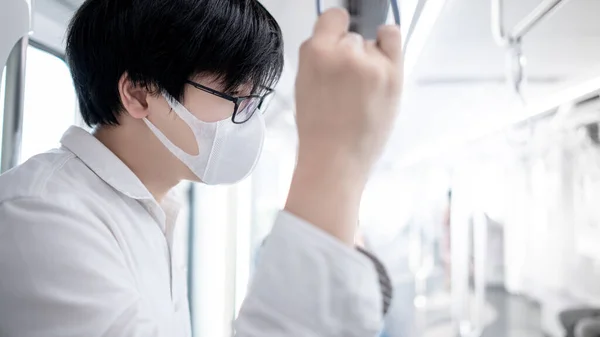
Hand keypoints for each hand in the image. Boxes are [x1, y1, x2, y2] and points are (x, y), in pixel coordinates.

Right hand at [286, 8, 402, 244]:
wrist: (336, 160)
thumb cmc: (319, 131)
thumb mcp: (303, 85)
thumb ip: (318, 57)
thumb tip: (333, 41)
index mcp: (314, 53)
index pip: (331, 18)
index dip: (333, 29)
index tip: (336, 38)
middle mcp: (343, 53)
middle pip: (351, 36)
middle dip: (348, 54)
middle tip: (346, 82)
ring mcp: (370, 63)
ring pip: (370, 43)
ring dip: (368, 59)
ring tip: (361, 90)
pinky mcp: (392, 74)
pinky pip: (392, 38)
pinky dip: (388, 43)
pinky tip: (382, 62)